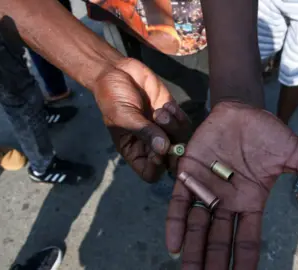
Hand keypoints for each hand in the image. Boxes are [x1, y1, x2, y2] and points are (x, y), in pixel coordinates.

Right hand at [94, 58, 190, 181]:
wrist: (117, 71)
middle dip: (174, 148)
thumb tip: (163, 149)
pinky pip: (185, 123)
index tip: (158, 150)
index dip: (157, 167)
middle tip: (169, 134)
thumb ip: (143, 131)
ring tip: (160, 112)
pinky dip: (179, 115)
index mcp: (134, 151)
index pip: (151, 173)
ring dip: (175, 127)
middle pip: (171, 160)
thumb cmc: (112, 97)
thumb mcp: (123, 115)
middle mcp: (151, 144)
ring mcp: (163, 130)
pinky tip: (166, 105)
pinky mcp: (172, 114)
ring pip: (181, 140)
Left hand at [166, 102, 297, 268]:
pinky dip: (175, 224)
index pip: (248, 240)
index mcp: (251, 202)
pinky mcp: (188, 174)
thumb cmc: (268, 132)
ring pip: (198, 228)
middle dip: (214, 263)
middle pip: (220, 240)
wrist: (241, 109)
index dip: (244, 262)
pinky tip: (174, 245)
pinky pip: (179, 203)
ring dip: (193, 252)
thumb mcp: (296, 157)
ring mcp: (207, 189)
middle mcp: (227, 202)